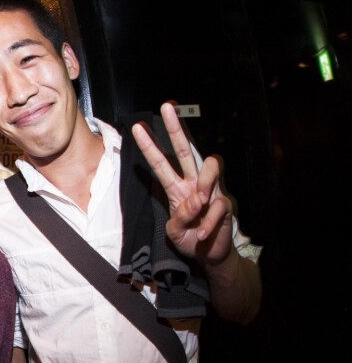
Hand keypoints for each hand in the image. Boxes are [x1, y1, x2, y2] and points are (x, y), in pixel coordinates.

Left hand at [130, 102, 234, 266]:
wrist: (210, 255)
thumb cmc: (189, 238)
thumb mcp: (175, 232)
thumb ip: (181, 217)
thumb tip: (196, 199)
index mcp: (175, 188)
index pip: (160, 163)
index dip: (149, 146)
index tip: (137, 127)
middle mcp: (193, 184)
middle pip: (185, 151)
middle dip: (176, 128)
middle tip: (166, 107)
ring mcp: (210, 191)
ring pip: (210, 167)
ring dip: (205, 182)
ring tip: (200, 201)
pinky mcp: (225, 204)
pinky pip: (217, 206)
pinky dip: (208, 223)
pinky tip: (202, 234)